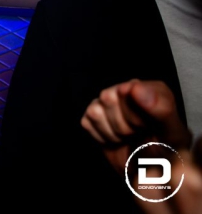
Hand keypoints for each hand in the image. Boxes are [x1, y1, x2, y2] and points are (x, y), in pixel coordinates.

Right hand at [81, 80, 200, 213]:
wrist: (146, 172)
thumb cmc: (164, 152)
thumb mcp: (172, 133)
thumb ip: (160, 107)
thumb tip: (134, 87)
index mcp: (150, 88)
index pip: (128, 89)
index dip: (136, 115)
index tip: (146, 127)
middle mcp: (126, 89)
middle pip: (108, 98)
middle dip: (123, 124)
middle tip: (136, 134)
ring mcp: (105, 102)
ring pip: (95, 111)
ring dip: (111, 132)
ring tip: (126, 138)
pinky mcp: (91, 116)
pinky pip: (87, 123)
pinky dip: (101, 137)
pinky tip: (115, 140)